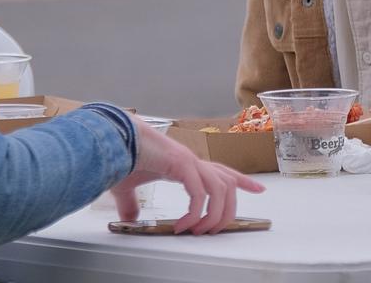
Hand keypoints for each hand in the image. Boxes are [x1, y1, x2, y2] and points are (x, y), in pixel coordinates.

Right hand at [110, 118, 264, 233]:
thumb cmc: (120, 158)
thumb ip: (132, 205)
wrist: (111, 138)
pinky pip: (199, 194)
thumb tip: (129, 219)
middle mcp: (192, 160)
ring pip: (220, 189)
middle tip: (216, 230)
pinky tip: (183, 225)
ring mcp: (189, 160)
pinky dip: (194, 213)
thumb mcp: (127, 188)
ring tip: (197, 231)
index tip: (259, 189)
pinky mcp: (181, 164)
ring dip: (213, 215)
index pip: (222, 171)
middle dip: (228, 211)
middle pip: (228, 184)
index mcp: (185, 163)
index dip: (242, 180)